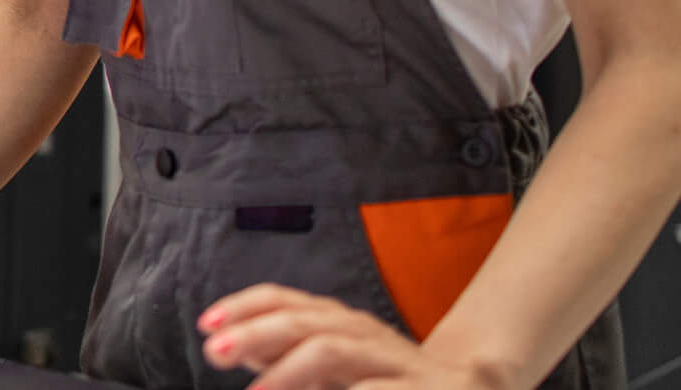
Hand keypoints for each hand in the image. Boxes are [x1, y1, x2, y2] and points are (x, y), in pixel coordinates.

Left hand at [198, 286, 507, 389]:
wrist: (474, 386)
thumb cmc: (387, 381)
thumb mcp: (333, 365)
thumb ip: (284, 358)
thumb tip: (233, 346)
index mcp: (339, 322)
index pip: (285, 300)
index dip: (243, 308)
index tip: (206, 325)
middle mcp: (365, 333)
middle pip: (304, 321)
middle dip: (255, 333)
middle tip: (214, 352)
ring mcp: (394, 360)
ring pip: (334, 350)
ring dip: (289, 370)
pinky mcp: (424, 388)